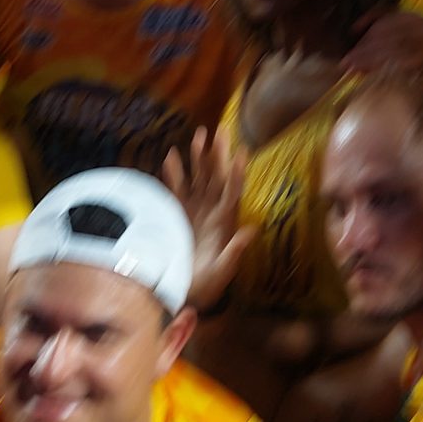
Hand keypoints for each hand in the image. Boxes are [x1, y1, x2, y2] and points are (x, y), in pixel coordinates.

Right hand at [161, 127, 255, 313]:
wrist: (184, 292)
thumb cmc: (207, 286)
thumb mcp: (222, 272)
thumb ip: (234, 252)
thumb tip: (251, 230)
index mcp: (225, 222)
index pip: (233, 192)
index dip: (237, 173)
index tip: (242, 152)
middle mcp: (212, 211)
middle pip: (216, 177)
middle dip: (218, 154)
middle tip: (220, 129)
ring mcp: (194, 210)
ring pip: (198, 178)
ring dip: (198, 157)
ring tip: (199, 134)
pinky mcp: (177, 213)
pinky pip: (176, 188)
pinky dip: (173, 173)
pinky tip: (170, 156)